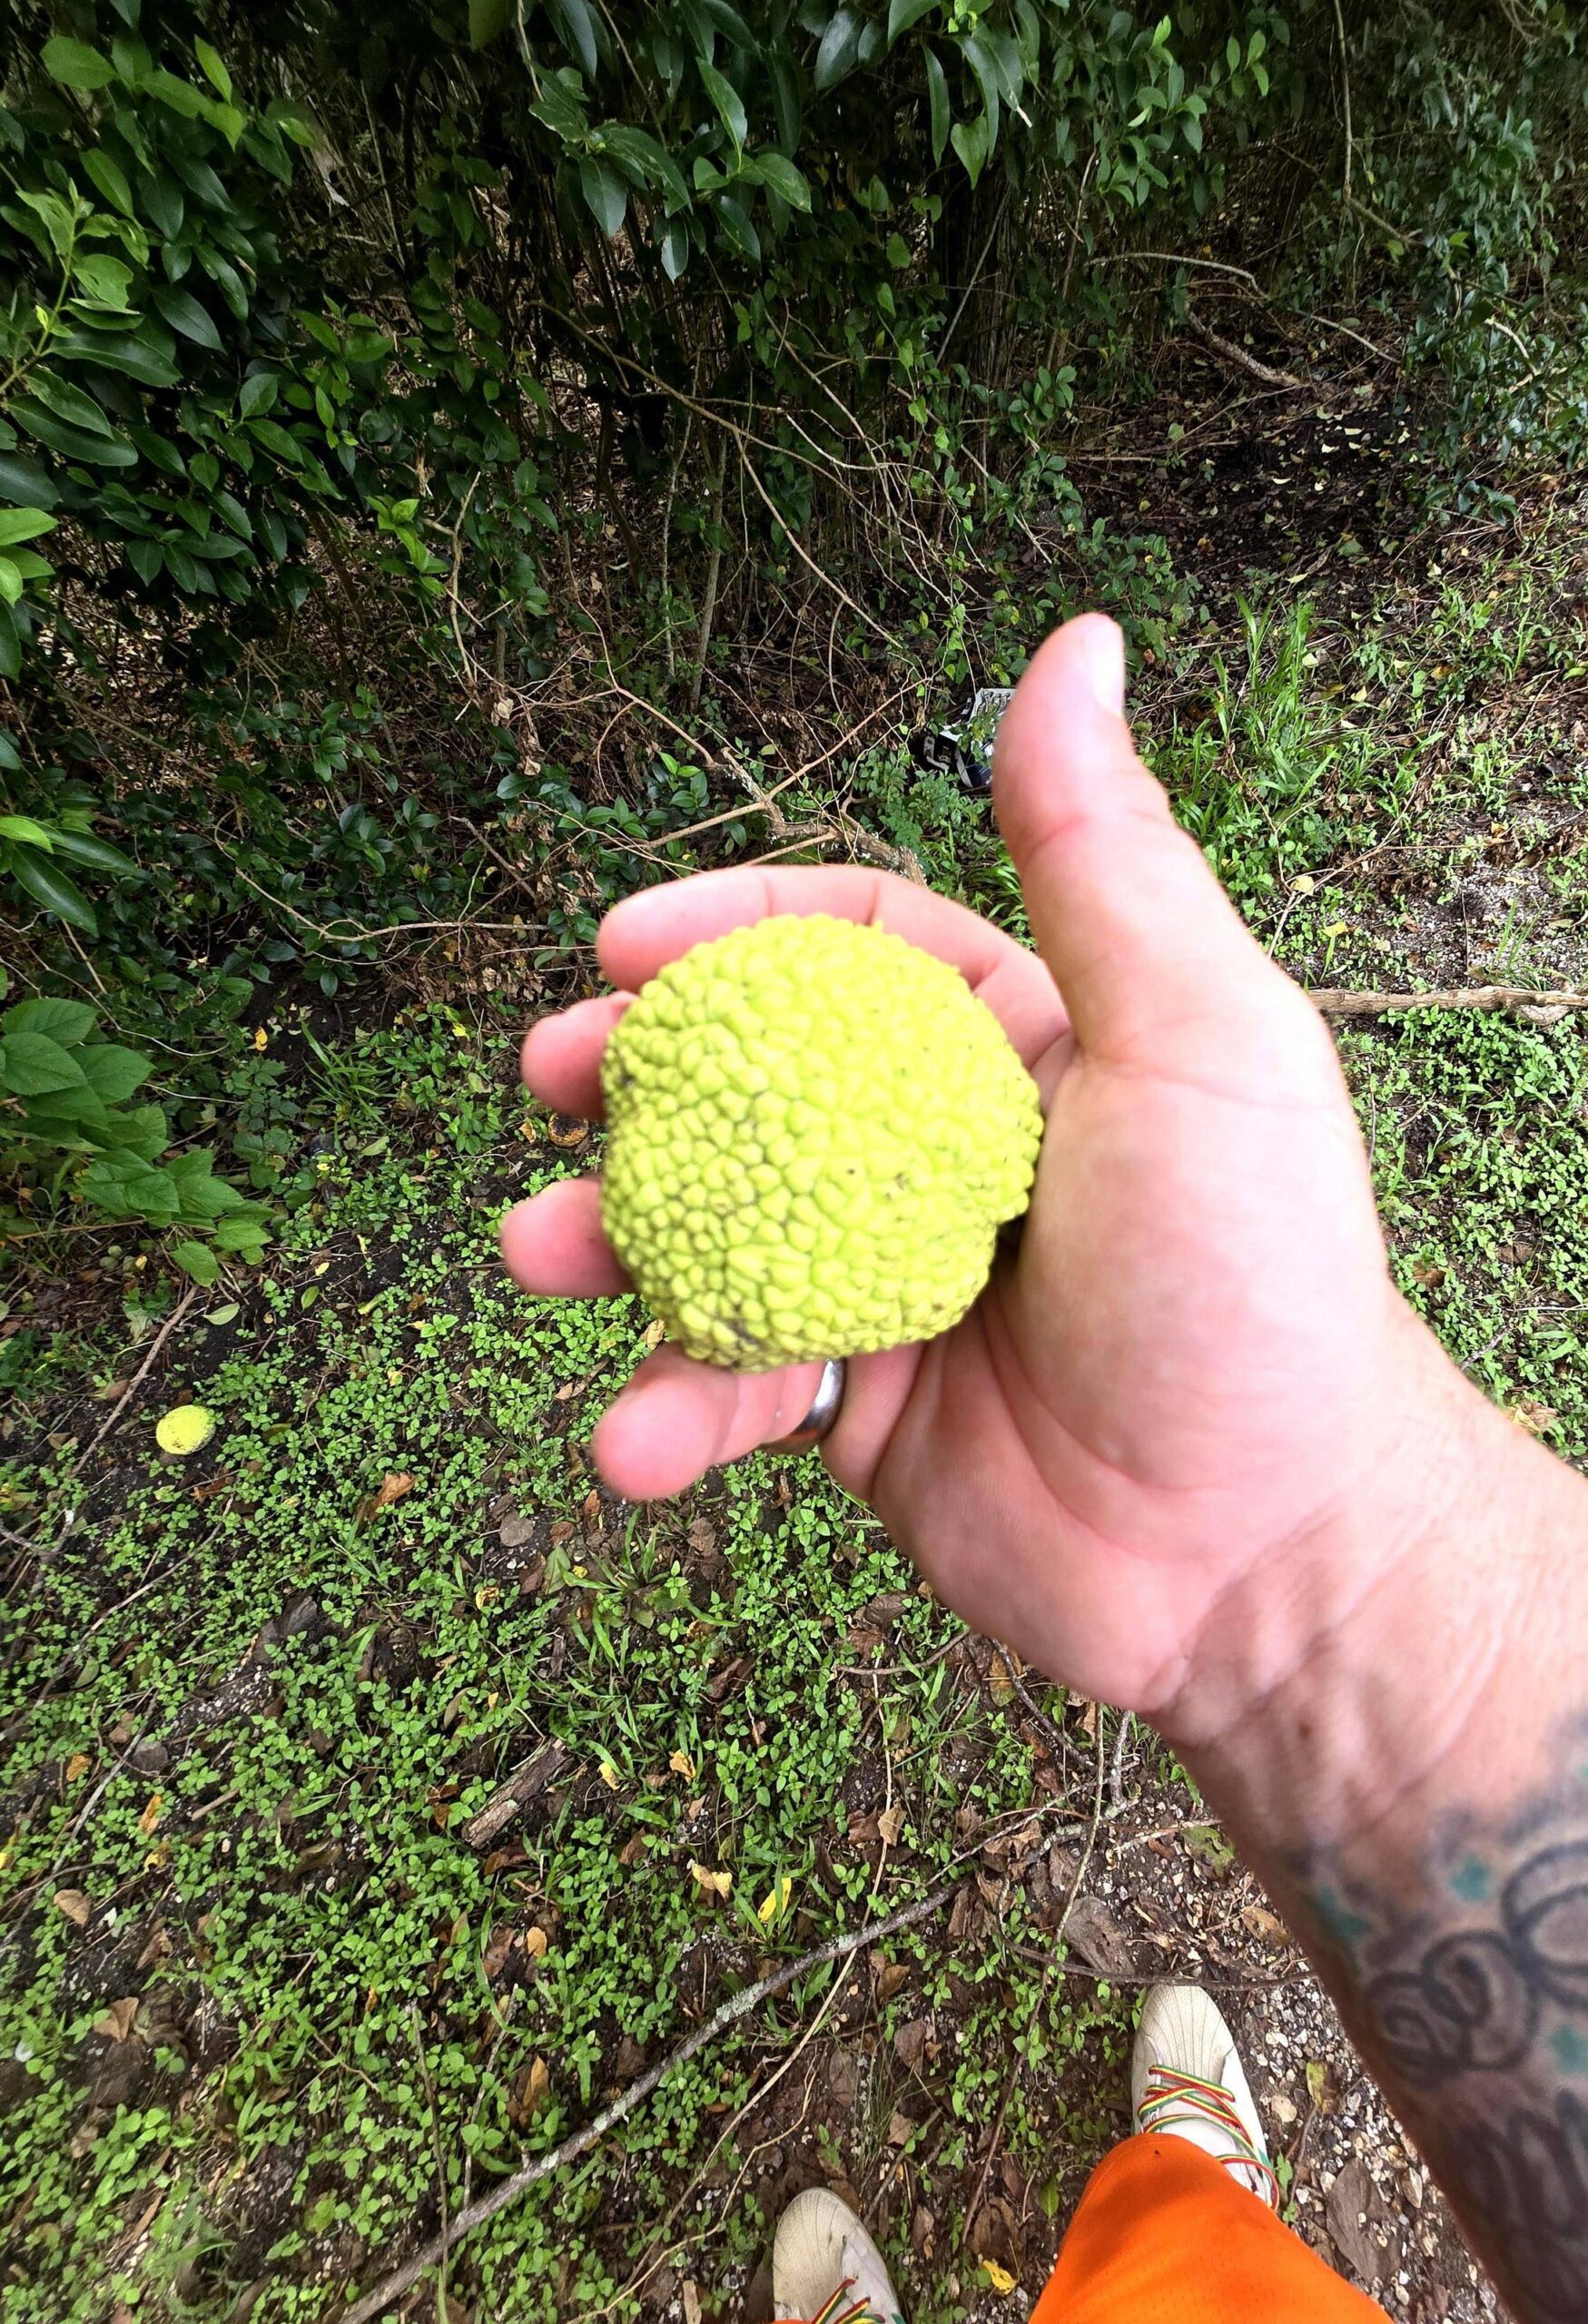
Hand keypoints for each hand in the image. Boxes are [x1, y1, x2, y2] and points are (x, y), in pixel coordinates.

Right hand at [501, 614, 1420, 1731]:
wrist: (1268, 1547)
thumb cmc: (1253, 1275)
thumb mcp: (1198, 1040)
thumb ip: (1106, 857)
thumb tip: (1079, 641)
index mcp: (1012, 1042)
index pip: (846, 941)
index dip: (730, 925)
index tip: (623, 944)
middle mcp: (935, 1150)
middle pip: (743, 1075)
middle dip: (629, 1070)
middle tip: (544, 1079)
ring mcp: (885, 1280)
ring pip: (708, 1229)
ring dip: (606, 1237)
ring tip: (536, 1248)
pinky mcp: (855, 1409)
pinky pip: (731, 1382)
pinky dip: (670, 1407)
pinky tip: (633, 1438)